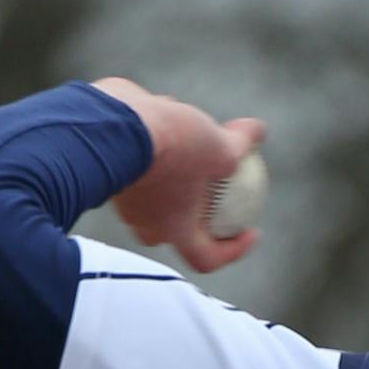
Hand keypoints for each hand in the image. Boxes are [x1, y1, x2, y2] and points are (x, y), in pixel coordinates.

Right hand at [91, 77, 265, 273]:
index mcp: (174, 231)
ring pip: (160, 189)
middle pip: (180, 225)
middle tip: (219, 186)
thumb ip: (241, 145)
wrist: (110, 122)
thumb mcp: (219, 148)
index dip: (232, 250)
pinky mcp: (110, 169)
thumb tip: (258, 131)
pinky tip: (166, 111)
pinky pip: (141, 161)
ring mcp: (125, 199)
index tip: (249, 232)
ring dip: (180, 168)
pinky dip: (157, 143)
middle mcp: (146, 223)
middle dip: (201, 210)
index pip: (206, 257)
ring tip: (193, 134)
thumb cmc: (170, 147)